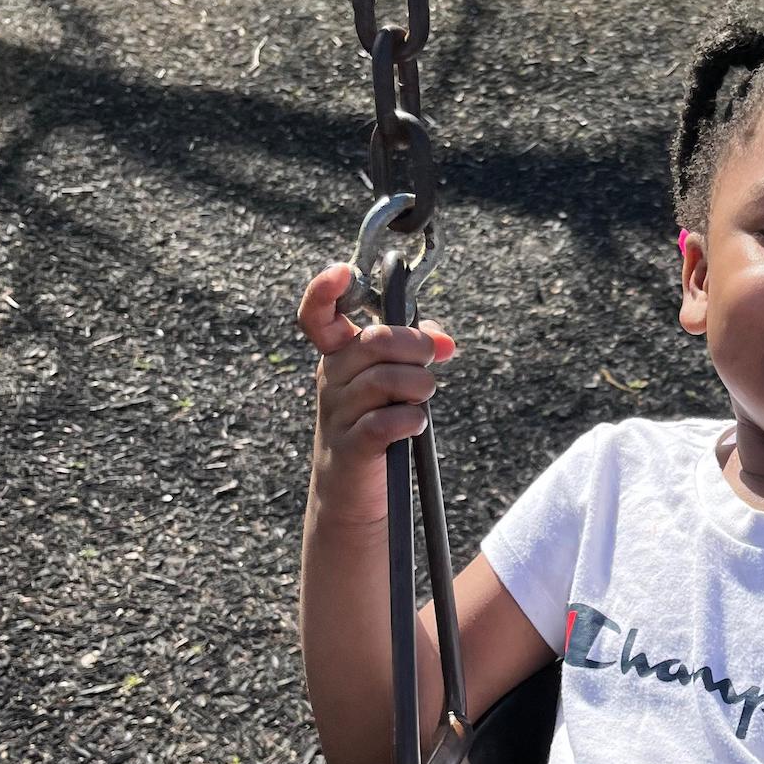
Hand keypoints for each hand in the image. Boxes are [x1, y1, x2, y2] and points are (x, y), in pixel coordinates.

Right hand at [296, 263, 456, 526]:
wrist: (351, 494)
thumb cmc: (377, 427)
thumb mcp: (394, 384)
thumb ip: (417, 353)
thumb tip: (446, 342)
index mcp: (338, 356)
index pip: (317, 316)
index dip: (324, 290)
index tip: (342, 270)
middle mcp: (330, 378)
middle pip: (376, 341)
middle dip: (415, 347)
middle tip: (432, 359)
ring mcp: (337, 413)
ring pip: (387, 380)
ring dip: (419, 387)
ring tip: (422, 400)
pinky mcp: (351, 446)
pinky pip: (388, 421)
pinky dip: (411, 421)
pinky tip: (414, 426)